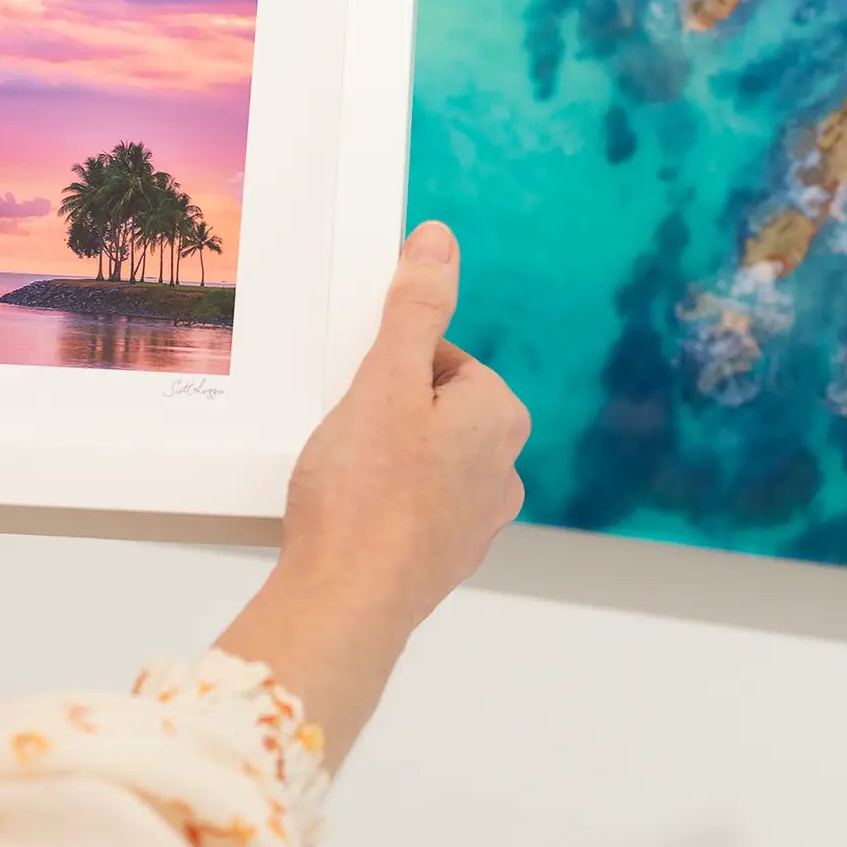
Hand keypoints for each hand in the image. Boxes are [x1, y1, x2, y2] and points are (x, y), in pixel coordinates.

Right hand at [217, 221, 527, 766]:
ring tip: (341, 476)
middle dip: (386, 411)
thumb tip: (439, 241)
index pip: (441, 357)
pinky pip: (409, 507)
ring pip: (421, 458)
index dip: (390, 368)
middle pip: (432, 406)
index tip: (358, 394)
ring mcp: (477, 522)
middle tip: (344, 435)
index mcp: (499, 417)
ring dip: (382, 457)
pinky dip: (379, 503)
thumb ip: (414, 307)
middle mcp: (504, 469)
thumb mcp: (384, 380)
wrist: (345, 606)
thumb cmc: (364, 492)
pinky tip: (345, 516)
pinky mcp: (442, 560)